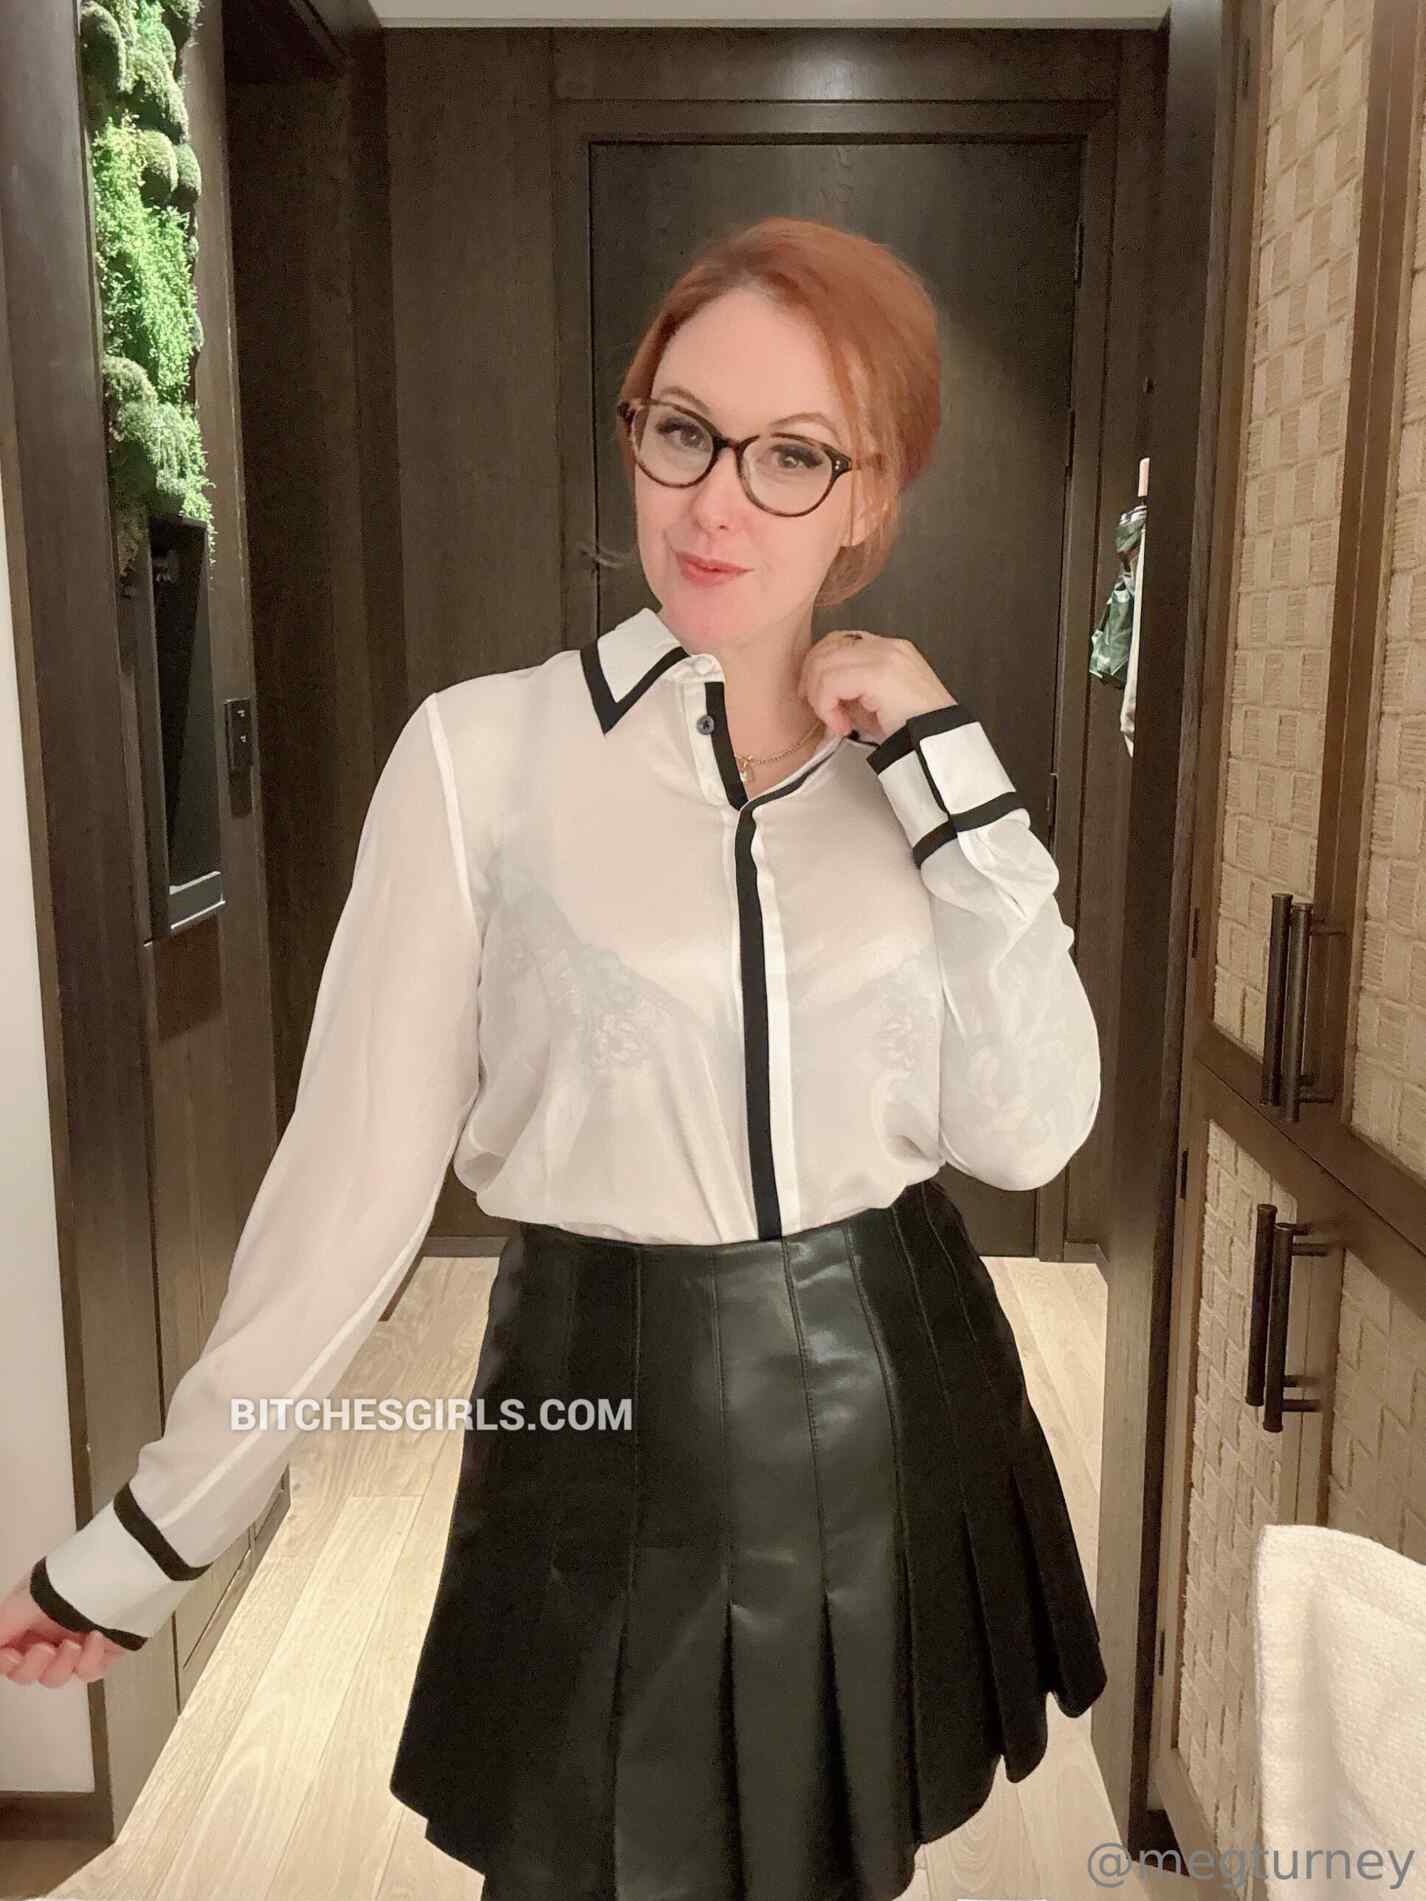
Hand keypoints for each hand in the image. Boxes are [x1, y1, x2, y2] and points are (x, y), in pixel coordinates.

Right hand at [0, 1575, 124, 1686]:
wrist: (130, 1567)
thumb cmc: (82, 1572)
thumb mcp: (34, 1594)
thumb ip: (4, 1623)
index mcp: (27, 1617)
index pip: (6, 1653)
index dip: (5, 1661)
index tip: (13, 1655)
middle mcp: (48, 1632)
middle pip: (26, 1672)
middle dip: (32, 1666)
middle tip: (46, 1649)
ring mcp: (75, 1644)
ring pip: (54, 1677)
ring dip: (61, 1666)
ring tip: (73, 1645)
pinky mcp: (102, 1652)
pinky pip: (87, 1673)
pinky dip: (89, 1661)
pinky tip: (96, 1639)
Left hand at [799, 630, 956, 743]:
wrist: (941, 744)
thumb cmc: (912, 731)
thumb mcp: (875, 704)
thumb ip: (848, 689)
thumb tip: (814, 691)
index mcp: (889, 648)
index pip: (839, 641)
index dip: (817, 665)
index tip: (812, 695)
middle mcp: (887, 645)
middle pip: (827, 648)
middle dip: (811, 681)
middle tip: (820, 711)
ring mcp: (884, 655)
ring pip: (824, 665)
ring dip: (821, 699)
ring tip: (838, 724)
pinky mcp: (879, 673)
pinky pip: (831, 682)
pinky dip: (827, 707)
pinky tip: (843, 727)